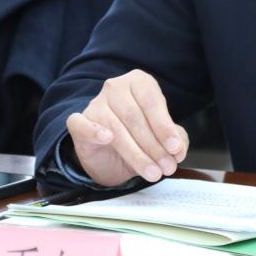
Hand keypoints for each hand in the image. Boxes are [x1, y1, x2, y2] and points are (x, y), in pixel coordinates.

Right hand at [66, 69, 188, 186]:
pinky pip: (82, 125)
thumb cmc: (139, 136)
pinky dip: (94, 131)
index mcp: (139, 82)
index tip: (175, 149)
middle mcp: (116, 88)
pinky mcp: (78, 121)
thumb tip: (178, 149)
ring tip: (153, 173)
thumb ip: (174, 138)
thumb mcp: (161, 136)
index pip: (153, 102)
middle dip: (154, 146)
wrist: (108, 152)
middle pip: (135, 117)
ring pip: (116, 128)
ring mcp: (95, 103)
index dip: (165, 128)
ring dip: (137, 154)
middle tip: (167, 168)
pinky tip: (107, 138)